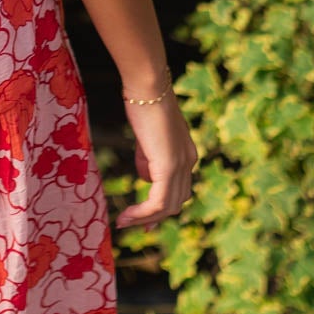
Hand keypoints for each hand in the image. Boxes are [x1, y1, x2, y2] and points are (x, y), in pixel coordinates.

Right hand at [116, 89, 198, 231]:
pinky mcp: (169, 167)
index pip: (179, 189)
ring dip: (146, 218)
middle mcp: (189, 163)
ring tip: (124, 222)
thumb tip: (145, 178)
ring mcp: (182, 166)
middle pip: (176, 202)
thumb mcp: (147, 137)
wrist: (147, 87)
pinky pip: (159, 202)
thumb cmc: (143, 104)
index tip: (143, 219)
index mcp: (187, 154)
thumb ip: (148, 158)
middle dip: (153, 218)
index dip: (161, 207)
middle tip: (131, 225)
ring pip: (169, 207)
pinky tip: (127, 216)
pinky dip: (143, 213)